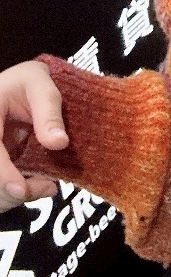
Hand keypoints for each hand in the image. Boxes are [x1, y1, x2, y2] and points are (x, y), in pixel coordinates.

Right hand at [1, 61, 67, 212]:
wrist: (18, 85)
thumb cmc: (27, 81)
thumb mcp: (39, 83)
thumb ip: (48, 111)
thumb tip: (59, 143)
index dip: (2, 177)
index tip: (21, 190)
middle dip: (14, 191)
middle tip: (48, 187)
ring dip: (16, 196)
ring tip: (46, 186)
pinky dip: (15, 194)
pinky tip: (38, 187)